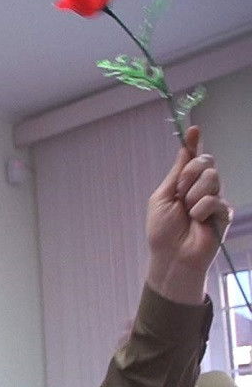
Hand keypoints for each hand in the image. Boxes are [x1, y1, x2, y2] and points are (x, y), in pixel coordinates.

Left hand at [145, 126, 230, 304]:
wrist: (171, 256)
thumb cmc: (162, 231)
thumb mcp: (162, 197)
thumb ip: (175, 173)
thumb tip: (184, 149)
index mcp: (183, 183)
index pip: (192, 158)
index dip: (194, 143)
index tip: (193, 129)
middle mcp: (201, 188)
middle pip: (206, 162)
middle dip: (190, 174)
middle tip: (180, 193)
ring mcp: (214, 199)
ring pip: (212, 178)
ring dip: (194, 195)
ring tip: (188, 213)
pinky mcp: (224, 213)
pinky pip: (216, 199)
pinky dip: (202, 210)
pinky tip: (198, 222)